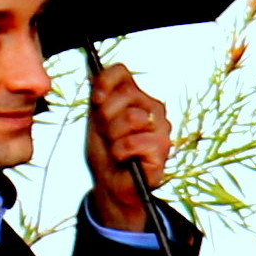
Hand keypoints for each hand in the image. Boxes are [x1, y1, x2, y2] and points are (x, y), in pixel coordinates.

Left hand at [83, 61, 172, 230]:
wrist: (111, 183)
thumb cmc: (106, 151)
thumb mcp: (96, 120)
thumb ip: (99, 97)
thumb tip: (93, 74)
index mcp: (135, 96)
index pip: (121, 71)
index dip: (105, 82)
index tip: (95, 100)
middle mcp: (152, 108)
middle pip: (126, 93)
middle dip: (106, 116)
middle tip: (107, 134)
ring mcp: (161, 128)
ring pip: (132, 118)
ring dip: (114, 137)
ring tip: (117, 148)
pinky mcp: (162, 149)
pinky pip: (134, 142)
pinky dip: (121, 153)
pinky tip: (124, 159)